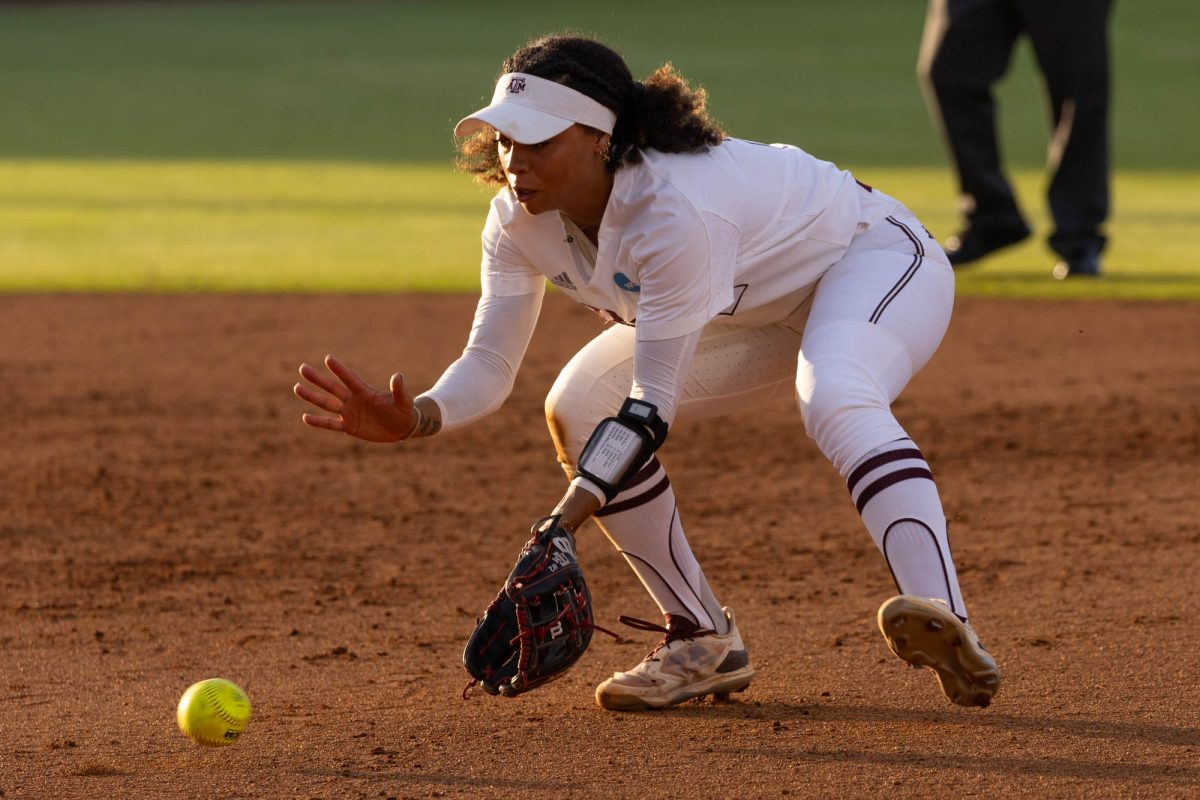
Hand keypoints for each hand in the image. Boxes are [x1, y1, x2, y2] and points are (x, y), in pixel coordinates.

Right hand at [294, 355, 415, 442]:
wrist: (402, 427)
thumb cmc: (404, 410)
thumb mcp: (403, 400)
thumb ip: (398, 389)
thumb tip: (398, 376)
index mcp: (365, 391)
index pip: (349, 378)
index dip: (339, 369)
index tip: (328, 358)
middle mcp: (354, 399)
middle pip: (332, 388)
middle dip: (317, 379)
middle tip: (302, 368)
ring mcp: (349, 412)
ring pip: (327, 404)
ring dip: (312, 397)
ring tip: (297, 388)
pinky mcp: (349, 426)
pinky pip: (331, 424)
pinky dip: (318, 422)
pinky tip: (305, 417)